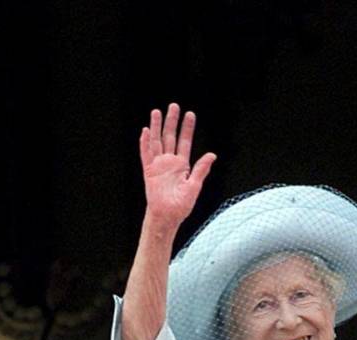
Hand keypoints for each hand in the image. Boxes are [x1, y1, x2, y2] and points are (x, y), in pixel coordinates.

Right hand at [141, 103, 216, 226]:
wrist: (168, 216)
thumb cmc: (181, 205)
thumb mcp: (195, 186)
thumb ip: (201, 169)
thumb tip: (212, 155)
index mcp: (182, 165)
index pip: (185, 142)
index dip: (187, 128)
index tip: (190, 114)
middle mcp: (170, 162)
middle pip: (170, 137)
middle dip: (172, 121)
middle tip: (174, 106)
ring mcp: (158, 165)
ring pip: (157, 141)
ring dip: (156, 127)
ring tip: (156, 112)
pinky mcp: (149, 171)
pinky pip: (145, 154)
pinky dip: (144, 143)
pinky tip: (145, 132)